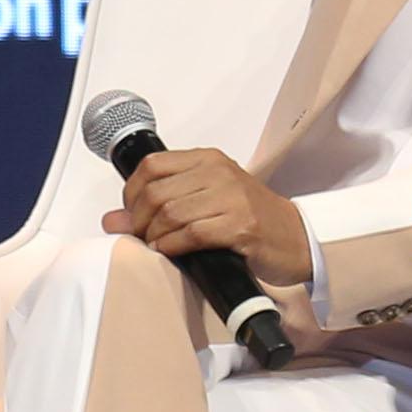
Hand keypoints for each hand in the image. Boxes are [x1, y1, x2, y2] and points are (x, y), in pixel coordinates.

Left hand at [107, 145, 313, 293]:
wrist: (297, 238)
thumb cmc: (252, 219)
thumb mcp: (208, 200)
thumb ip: (164, 202)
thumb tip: (113, 219)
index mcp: (208, 160)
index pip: (151, 166)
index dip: (131, 193)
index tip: (131, 213)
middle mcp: (219, 173)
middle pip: (156, 192)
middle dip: (139, 220)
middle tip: (141, 236)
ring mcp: (232, 198)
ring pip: (171, 213)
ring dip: (155, 236)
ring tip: (157, 246)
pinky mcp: (241, 226)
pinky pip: (192, 234)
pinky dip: (173, 246)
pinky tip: (172, 252)